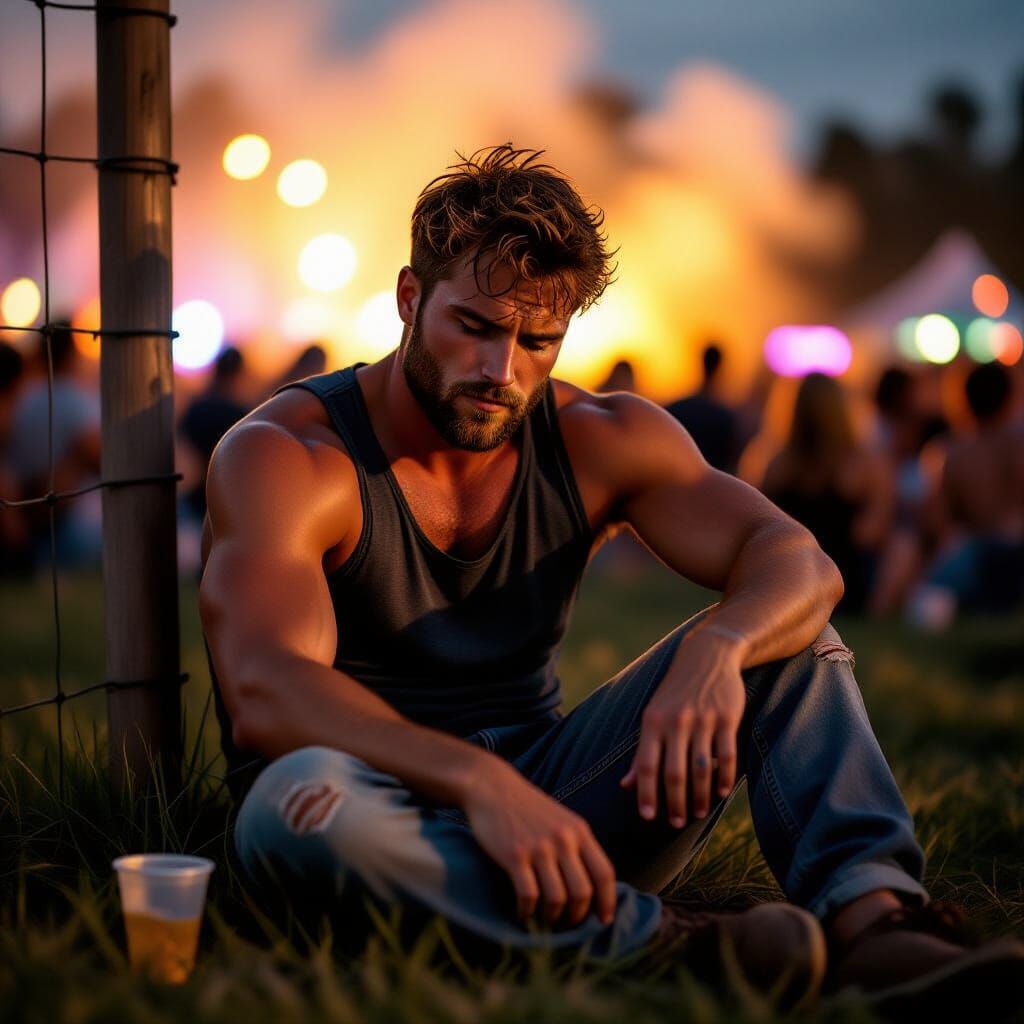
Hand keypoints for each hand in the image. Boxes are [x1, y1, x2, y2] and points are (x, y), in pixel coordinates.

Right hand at [462, 759, 616, 928]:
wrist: (492, 787)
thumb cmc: (527, 808)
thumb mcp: (561, 820)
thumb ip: (577, 847)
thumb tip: (592, 888)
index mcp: (579, 831)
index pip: (605, 873)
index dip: (608, 901)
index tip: (603, 920)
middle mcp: (563, 839)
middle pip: (583, 892)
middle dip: (577, 916)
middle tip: (567, 924)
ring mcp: (539, 847)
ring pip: (558, 899)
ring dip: (552, 918)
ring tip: (545, 920)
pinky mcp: (515, 855)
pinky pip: (529, 896)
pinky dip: (527, 912)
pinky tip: (523, 913)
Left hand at [619, 628, 744, 826]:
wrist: (706, 656)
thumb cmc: (674, 693)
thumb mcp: (653, 716)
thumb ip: (642, 753)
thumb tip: (625, 785)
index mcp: (652, 722)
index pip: (647, 765)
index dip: (646, 793)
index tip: (648, 817)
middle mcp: (676, 722)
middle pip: (674, 772)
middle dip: (675, 802)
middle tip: (677, 823)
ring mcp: (702, 720)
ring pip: (701, 768)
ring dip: (700, 796)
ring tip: (699, 812)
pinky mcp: (726, 718)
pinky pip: (726, 755)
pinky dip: (724, 777)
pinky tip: (721, 793)